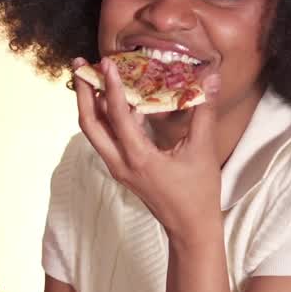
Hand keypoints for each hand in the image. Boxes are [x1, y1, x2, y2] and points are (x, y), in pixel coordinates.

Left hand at [73, 57, 221, 241]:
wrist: (189, 229)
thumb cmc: (198, 193)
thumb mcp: (202, 150)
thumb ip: (203, 111)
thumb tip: (210, 78)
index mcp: (138, 159)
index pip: (117, 116)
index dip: (111, 86)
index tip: (107, 62)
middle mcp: (120, 164)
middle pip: (89, 124)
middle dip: (83, 92)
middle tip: (80, 65)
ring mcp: (118, 168)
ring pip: (94, 132)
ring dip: (90, 103)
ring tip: (91, 76)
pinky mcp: (122, 170)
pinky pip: (106, 139)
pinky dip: (105, 117)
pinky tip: (116, 100)